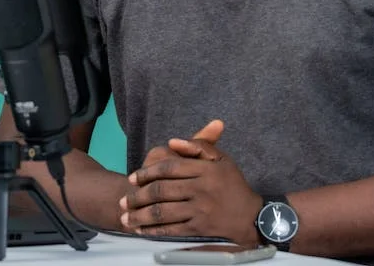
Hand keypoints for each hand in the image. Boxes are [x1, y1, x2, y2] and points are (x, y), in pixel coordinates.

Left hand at [119, 122, 260, 244]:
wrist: (250, 216)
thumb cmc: (233, 185)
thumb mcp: (222, 159)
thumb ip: (198, 146)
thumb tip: (172, 142)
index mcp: (204, 170)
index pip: (168, 168)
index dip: (147, 172)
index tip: (133, 177)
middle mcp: (200, 189)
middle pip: (161, 191)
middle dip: (138, 196)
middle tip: (123, 200)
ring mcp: (199, 210)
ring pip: (162, 212)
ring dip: (140, 215)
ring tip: (126, 216)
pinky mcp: (198, 229)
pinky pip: (171, 229)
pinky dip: (153, 230)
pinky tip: (142, 230)